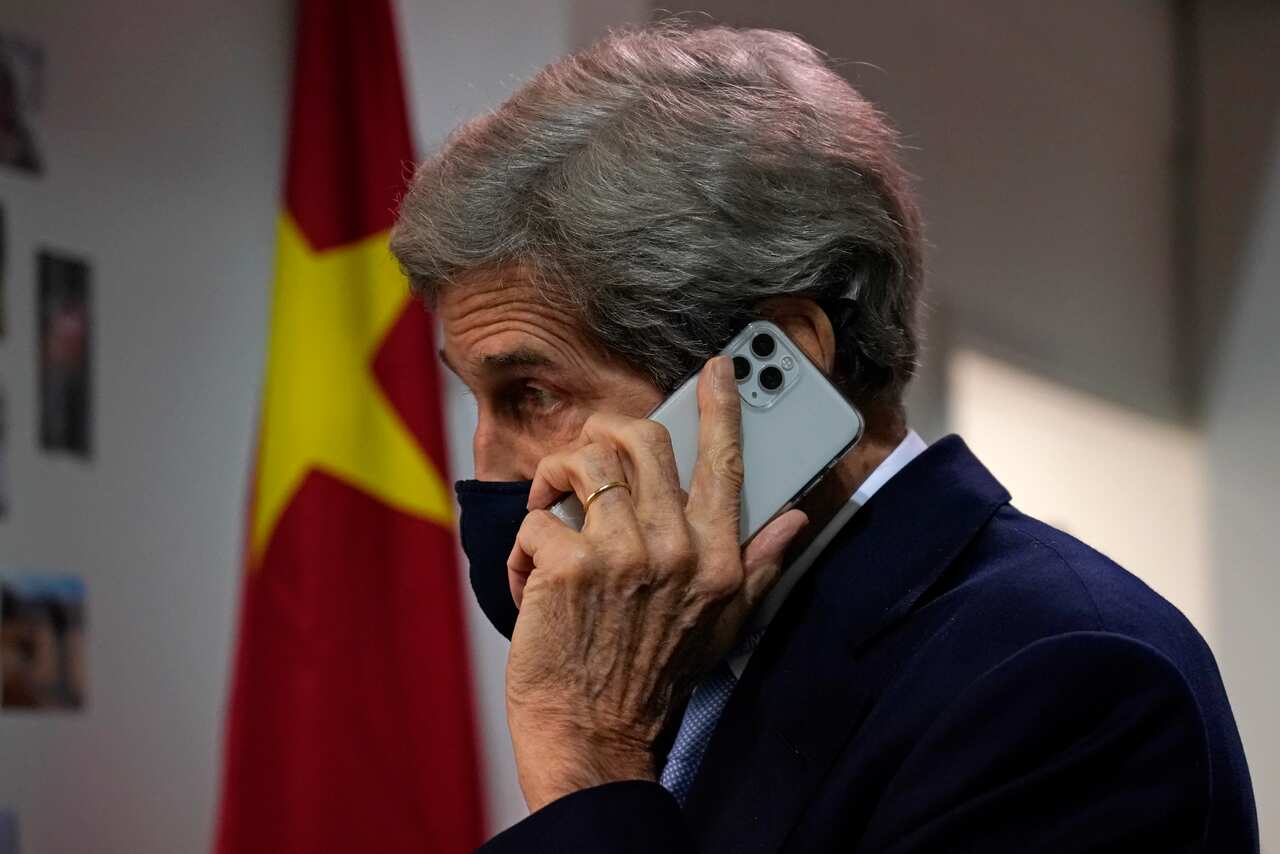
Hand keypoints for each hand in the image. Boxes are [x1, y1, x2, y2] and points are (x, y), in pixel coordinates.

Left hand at [504, 355, 808, 809]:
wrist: (593, 739)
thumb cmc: (651, 681)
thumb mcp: (723, 626)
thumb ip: (760, 564)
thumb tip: (794, 518)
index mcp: (718, 558)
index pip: (726, 462)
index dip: (721, 407)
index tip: (716, 371)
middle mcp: (677, 549)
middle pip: (642, 439)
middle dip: (602, 437)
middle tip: (585, 464)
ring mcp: (623, 554)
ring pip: (584, 461)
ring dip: (555, 478)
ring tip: (550, 510)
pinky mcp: (569, 565)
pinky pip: (537, 516)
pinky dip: (522, 545)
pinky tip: (529, 578)